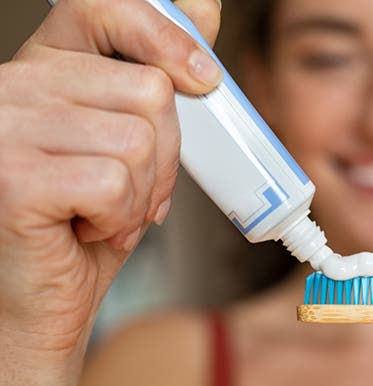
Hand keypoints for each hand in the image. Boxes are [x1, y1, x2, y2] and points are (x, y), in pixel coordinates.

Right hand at [0, 0, 220, 383]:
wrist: (36, 303)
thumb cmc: (82, 227)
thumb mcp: (128, 145)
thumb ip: (156, 80)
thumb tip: (203, 11)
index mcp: (44, 70)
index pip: (103, 9)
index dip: (164, 37)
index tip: (202, 78)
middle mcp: (15, 87)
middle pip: (147, 90)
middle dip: (164, 156)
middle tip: (137, 192)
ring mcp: (5, 129)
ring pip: (138, 140)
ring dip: (142, 194)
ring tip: (109, 216)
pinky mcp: (11, 177)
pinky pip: (114, 182)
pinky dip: (121, 219)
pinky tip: (90, 230)